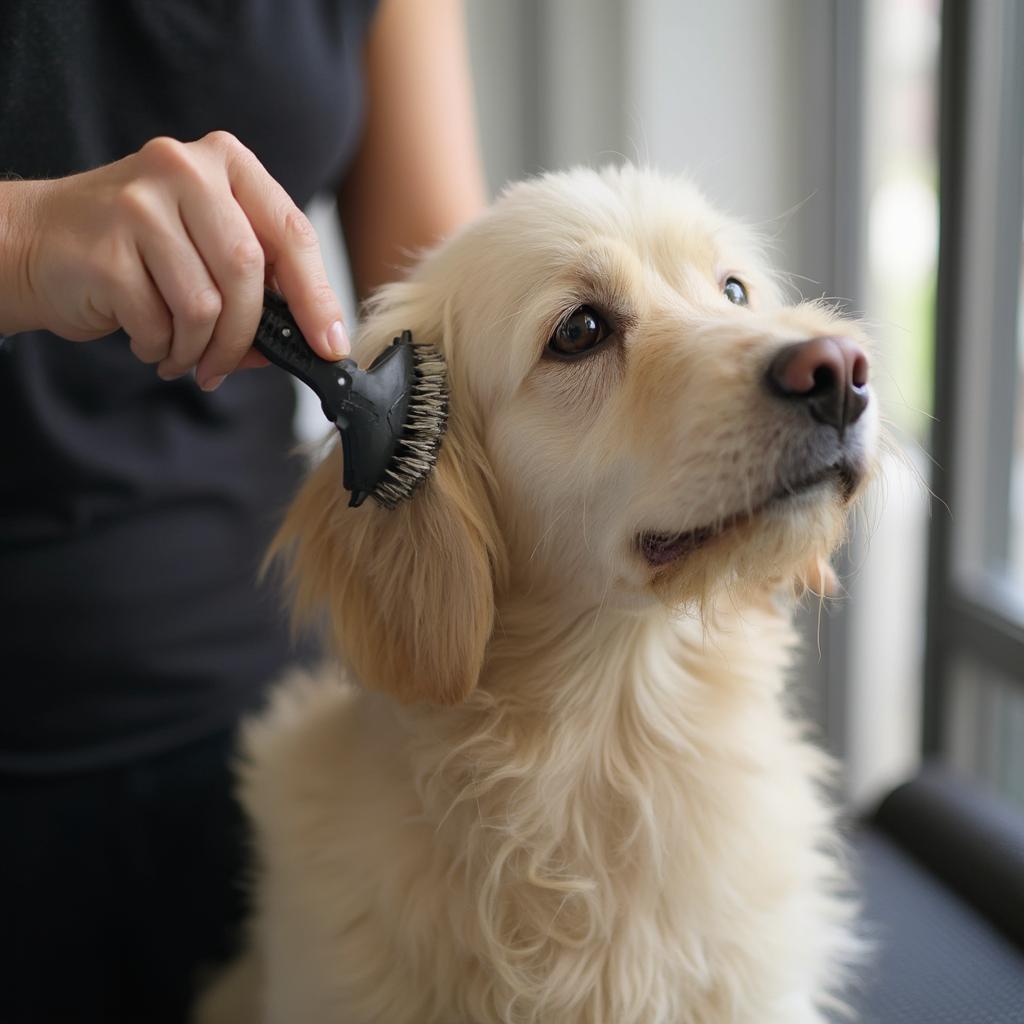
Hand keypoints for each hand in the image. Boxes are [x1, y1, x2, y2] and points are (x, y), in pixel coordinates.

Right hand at [6, 132, 347, 388]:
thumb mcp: (208, 248)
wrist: (37, 241)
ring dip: (199, 349)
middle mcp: (186, 170)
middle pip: (247, 272)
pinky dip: (160, 347)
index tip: (330, 345)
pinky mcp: (107, 245)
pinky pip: (159, 321)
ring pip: (204, 304)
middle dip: (247, 335)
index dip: (318, 299)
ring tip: (181, 353)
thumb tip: (309, 342)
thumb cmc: (138, 250)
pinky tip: (148, 340)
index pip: (293, 234)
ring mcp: (141, 202)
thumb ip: (259, 284)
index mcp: (227, 163)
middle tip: (227, 366)